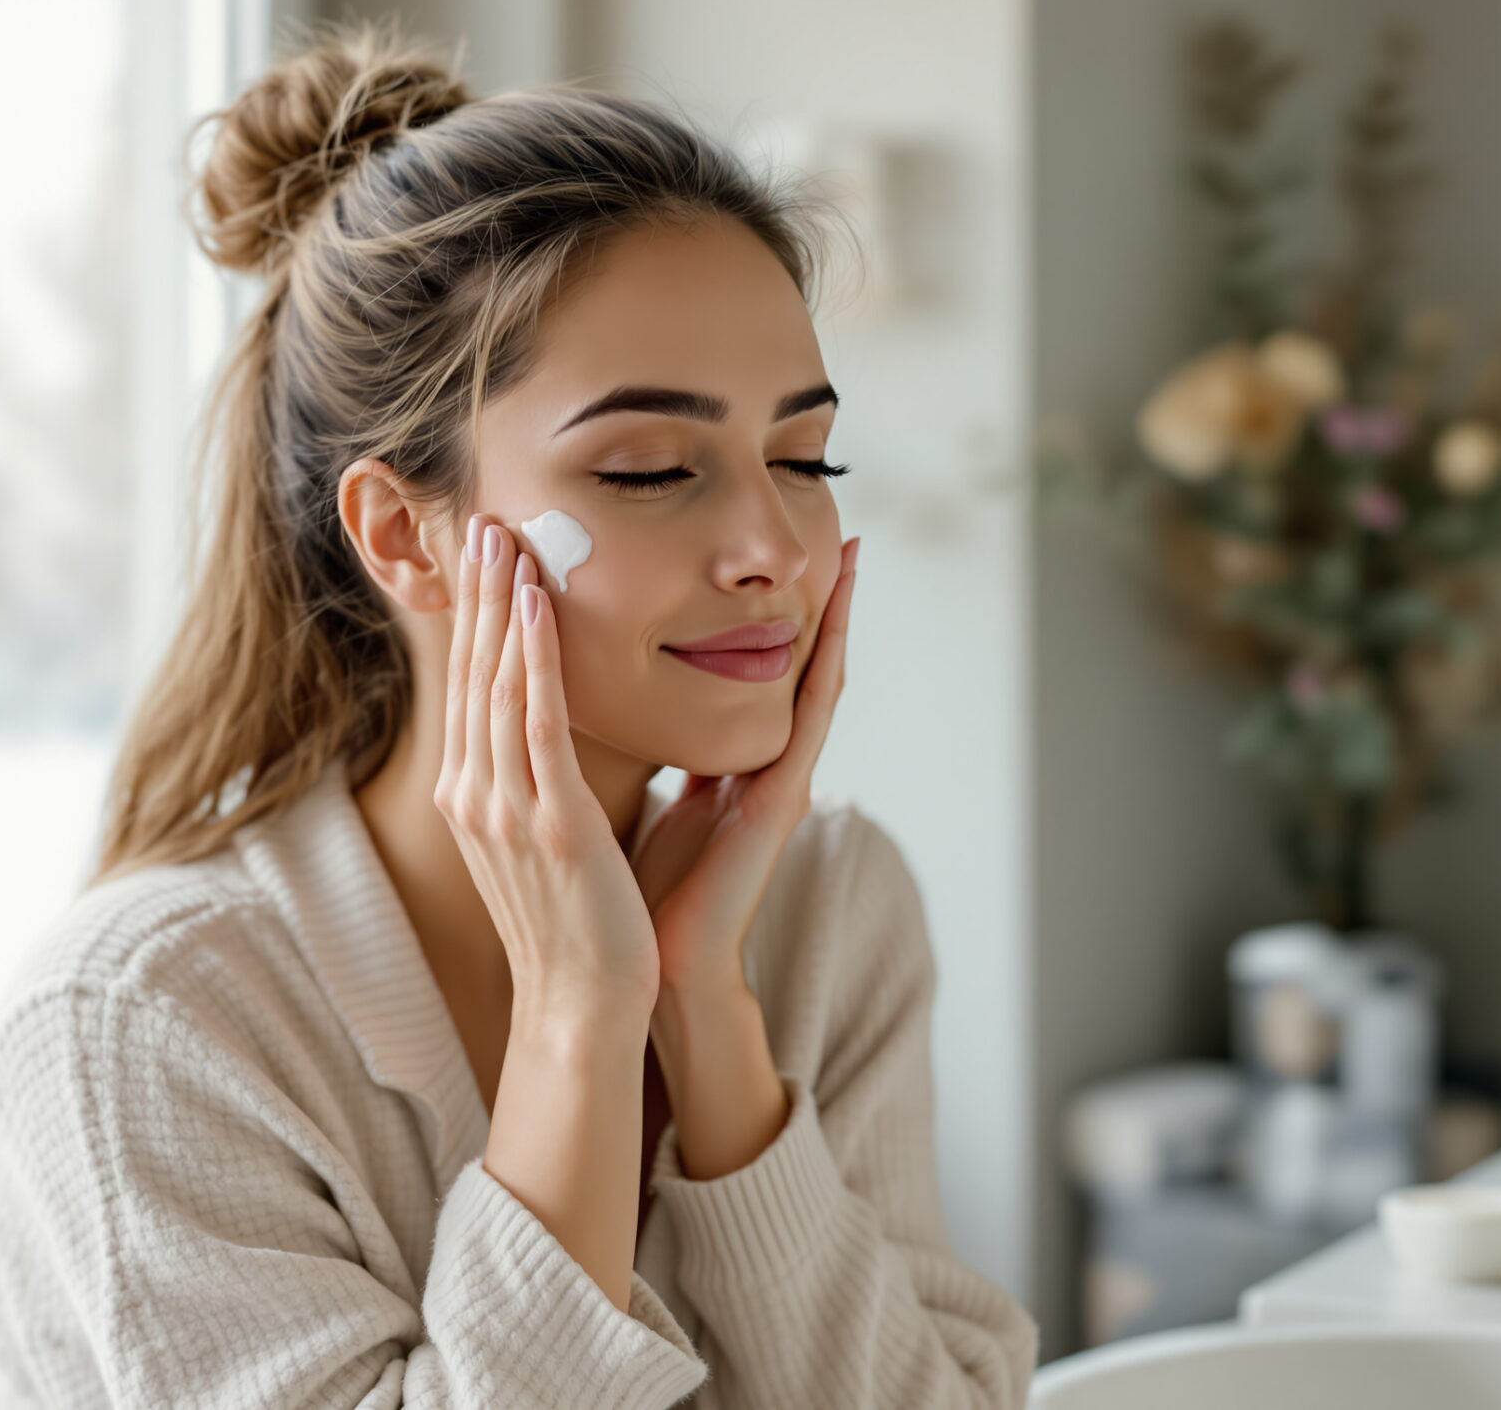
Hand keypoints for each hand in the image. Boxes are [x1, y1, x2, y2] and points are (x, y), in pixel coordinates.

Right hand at [437, 513, 661, 1309]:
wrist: (586, 1010)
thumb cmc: (583, 929)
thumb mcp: (550, 844)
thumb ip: (545, 789)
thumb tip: (557, 746)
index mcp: (478, 800)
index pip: (471, 689)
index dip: (475, 619)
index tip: (483, 557)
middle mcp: (477, 797)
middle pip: (470, 672)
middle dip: (475, 593)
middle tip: (481, 518)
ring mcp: (506, 808)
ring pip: (495, 682)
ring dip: (498, 602)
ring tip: (506, 535)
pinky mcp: (548, 821)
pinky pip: (534, 721)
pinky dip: (531, 657)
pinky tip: (535, 603)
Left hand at [632, 536, 859, 1005]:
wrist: (653, 967)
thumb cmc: (648, 894)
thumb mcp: (661, 806)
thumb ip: (670, 762)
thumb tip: (652, 717)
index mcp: (737, 767)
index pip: (766, 675)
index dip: (781, 619)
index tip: (793, 561)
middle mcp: (770, 768)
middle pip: (804, 667)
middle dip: (824, 604)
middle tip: (840, 533)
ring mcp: (783, 783)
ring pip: (819, 682)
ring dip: (838, 618)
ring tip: (851, 557)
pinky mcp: (779, 802)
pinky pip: (810, 718)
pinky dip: (824, 664)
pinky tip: (835, 621)